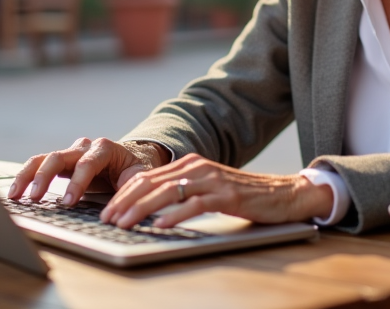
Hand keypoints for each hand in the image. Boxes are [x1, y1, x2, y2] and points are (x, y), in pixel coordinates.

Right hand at [7, 138, 167, 203]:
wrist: (131, 158)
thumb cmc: (136, 169)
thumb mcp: (140, 176)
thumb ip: (131, 187)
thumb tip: (120, 209)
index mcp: (105, 148)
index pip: (87, 163)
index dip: (77, 182)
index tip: (68, 202)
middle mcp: (84, 147)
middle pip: (58, 156)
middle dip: (45, 177)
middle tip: (35, 198)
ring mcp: (70, 153)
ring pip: (43, 159)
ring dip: (28, 176)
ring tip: (15, 195)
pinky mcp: (61, 163)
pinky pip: (39, 167)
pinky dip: (26, 178)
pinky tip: (16, 193)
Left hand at [99, 153, 333, 228]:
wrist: (282, 193)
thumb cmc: (242, 195)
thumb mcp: (206, 189)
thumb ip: (182, 193)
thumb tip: (149, 210)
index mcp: (189, 164)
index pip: (146, 177)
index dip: (123, 194)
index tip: (107, 212)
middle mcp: (197, 166)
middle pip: (151, 182)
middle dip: (124, 201)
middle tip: (107, 220)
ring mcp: (211, 179)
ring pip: (167, 192)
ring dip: (141, 209)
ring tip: (124, 223)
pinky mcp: (226, 195)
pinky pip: (194, 204)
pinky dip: (174, 215)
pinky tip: (160, 225)